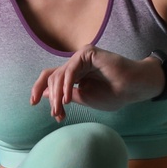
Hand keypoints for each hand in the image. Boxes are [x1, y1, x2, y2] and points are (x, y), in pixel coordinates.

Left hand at [31, 46, 161, 119]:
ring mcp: (81, 57)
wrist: (133, 88)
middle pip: (51, 77)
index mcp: (74, 74)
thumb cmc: (114, 94)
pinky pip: (70, 69)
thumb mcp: (84, 99)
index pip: (50, 78)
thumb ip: (65, 96)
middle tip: (56, 114)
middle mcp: (75, 63)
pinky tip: (67, 98)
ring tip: (61, 109)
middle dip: (50, 97)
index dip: (39, 89)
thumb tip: (45, 96)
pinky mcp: (87, 53)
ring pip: (58, 75)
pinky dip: (66, 85)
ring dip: (57, 95)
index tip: (33, 103)